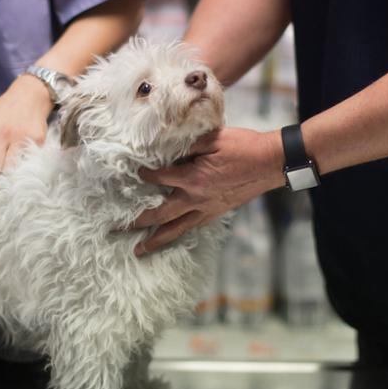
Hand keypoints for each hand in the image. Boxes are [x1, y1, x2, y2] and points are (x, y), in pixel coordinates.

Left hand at [0, 74, 52, 174]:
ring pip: (10, 169)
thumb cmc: (2, 112)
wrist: (29, 96)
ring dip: (9, 168)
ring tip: (10, 160)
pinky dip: (23, 161)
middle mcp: (1, 132)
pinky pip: (26, 162)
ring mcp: (20, 137)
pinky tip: (22, 153)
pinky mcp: (37, 141)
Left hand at [133, 127, 284, 255]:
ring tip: (139, 250)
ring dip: (155, 241)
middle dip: (138, 222)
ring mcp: (207, 209)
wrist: (270, 163)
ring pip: (176, 229)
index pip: (159, 178)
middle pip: (160, 215)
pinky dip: (179, 234)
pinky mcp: (216, 213)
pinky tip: (171, 237)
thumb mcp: (213, 138)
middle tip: (117, 230)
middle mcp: (196, 198)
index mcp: (193, 178)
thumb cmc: (244, 146)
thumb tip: (167, 146)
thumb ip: (187, 144)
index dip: (144, 175)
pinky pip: (193, 227)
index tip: (136, 171)